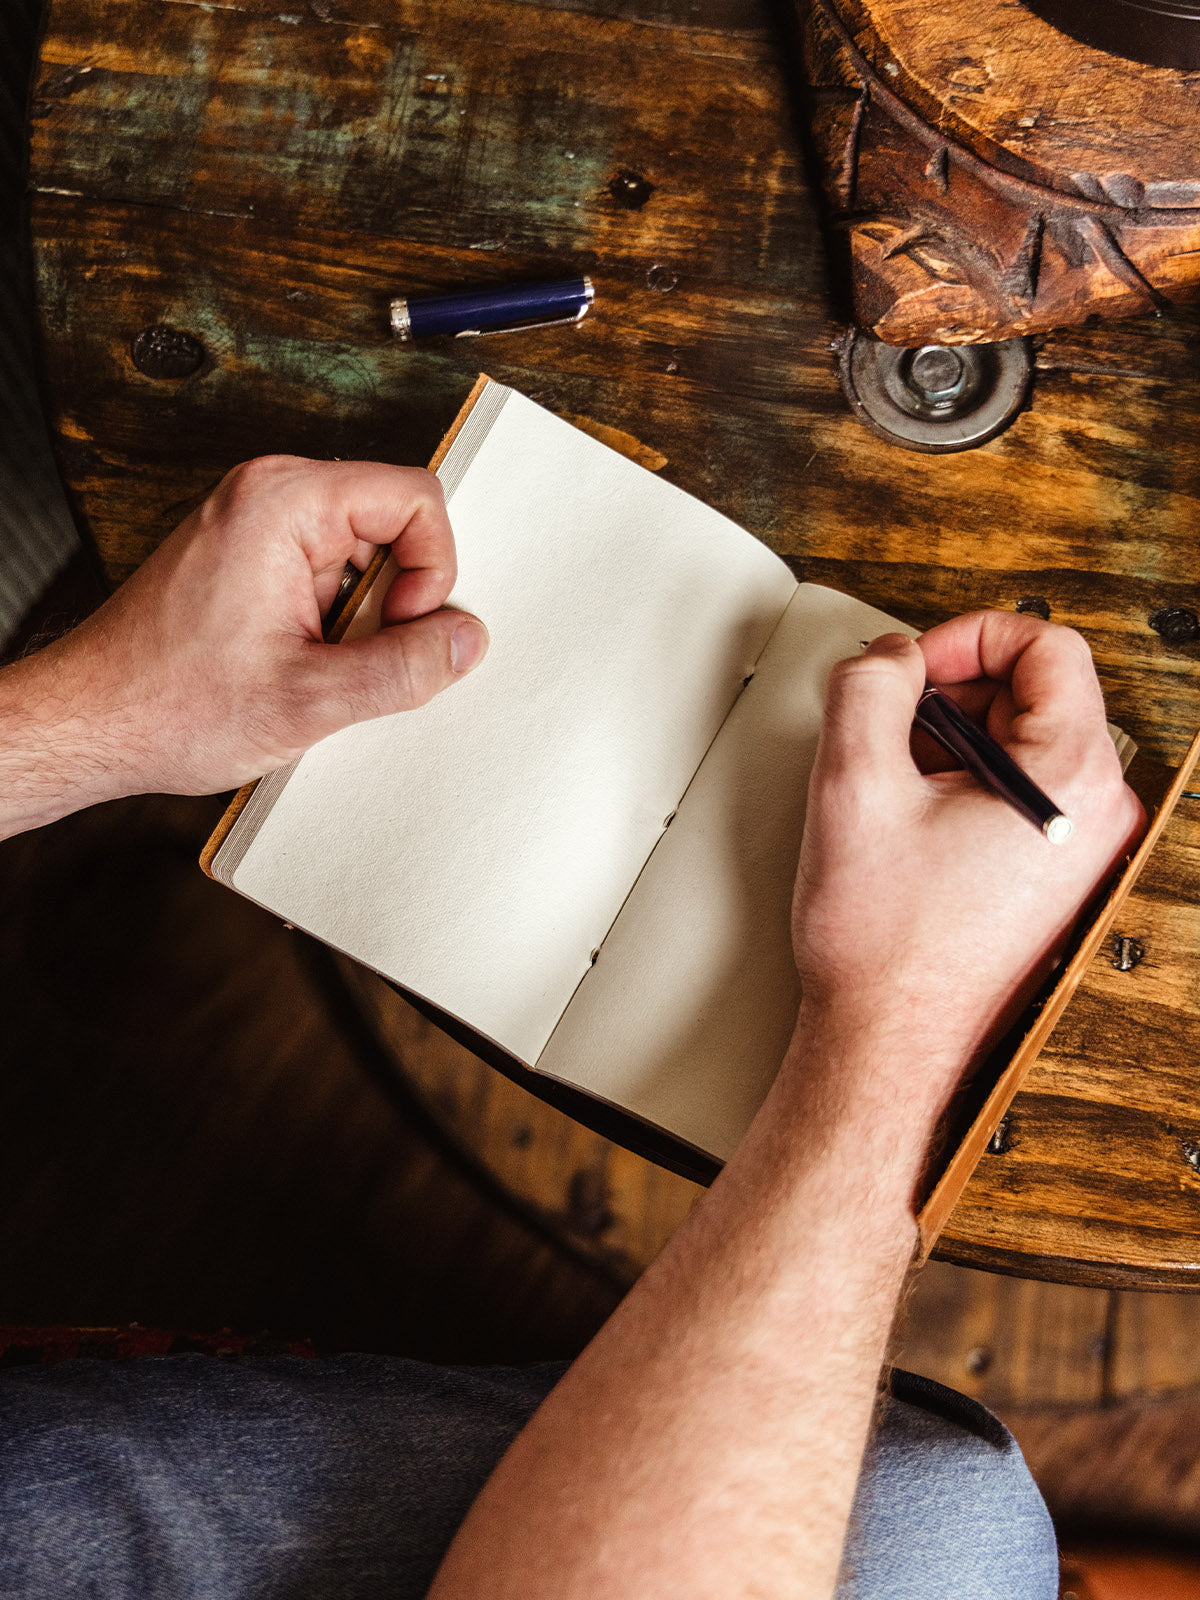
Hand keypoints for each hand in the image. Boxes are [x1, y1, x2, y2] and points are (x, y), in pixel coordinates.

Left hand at [4, 456, 487, 821]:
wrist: (89, 725)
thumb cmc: (168, 704)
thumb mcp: (311, 699)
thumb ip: (405, 667)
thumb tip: (466, 640)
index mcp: (284, 502)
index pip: (416, 498)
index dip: (430, 570)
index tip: (398, 629)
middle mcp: (268, 496)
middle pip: (394, 524)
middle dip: (396, 600)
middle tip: (354, 658)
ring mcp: (255, 525)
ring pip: (364, 556)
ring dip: (362, 620)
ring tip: (317, 668)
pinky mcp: (249, 559)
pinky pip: (327, 576)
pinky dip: (332, 625)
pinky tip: (300, 666)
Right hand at [789, 612, 1143, 1120]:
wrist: (887, 1043)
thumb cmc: (883, 946)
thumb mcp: (853, 785)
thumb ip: (868, 687)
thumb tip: (888, 655)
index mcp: (1070, 781)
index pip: (1048, 646)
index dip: (969, 636)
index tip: (913, 666)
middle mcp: (1095, 814)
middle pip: (1034, 692)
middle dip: (951, 694)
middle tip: (886, 728)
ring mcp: (1080, 849)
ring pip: (1019, 742)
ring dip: (948, 742)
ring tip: (891, 787)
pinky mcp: (1053, 875)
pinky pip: (1015, 792)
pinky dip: (959, 785)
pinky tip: (909, 822)